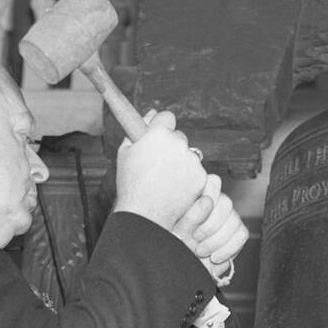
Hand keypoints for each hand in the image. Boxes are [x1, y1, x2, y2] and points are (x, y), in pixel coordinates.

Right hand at [114, 112, 208, 232]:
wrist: (146, 214)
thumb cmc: (131, 184)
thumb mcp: (126, 152)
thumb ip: (138, 129)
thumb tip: (152, 113)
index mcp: (158, 134)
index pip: (167, 117)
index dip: (162, 127)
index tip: (159, 135)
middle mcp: (178, 144)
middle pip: (179, 137)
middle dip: (171, 147)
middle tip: (158, 165)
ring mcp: (192, 161)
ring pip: (189, 155)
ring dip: (181, 164)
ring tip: (165, 181)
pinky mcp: (201, 177)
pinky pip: (196, 172)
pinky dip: (189, 179)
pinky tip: (175, 189)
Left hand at [171, 175, 249, 281]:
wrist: (187, 265)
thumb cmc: (179, 245)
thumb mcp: (178, 231)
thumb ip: (191, 215)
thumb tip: (207, 201)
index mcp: (200, 196)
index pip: (213, 182)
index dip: (210, 193)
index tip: (198, 211)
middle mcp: (218, 203)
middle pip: (226, 203)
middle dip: (210, 225)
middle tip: (195, 238)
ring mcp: (231, 217)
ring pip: (234, 221)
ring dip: (216, 240)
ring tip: (201, 251)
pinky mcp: (239, 232)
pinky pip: (241, 235)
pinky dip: (227, 249)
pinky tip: (214, 257)